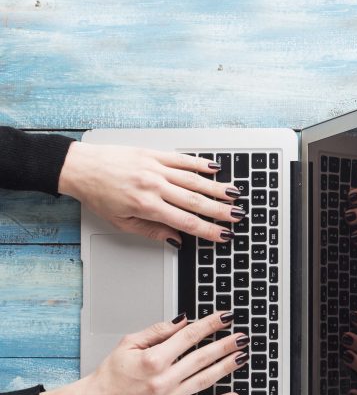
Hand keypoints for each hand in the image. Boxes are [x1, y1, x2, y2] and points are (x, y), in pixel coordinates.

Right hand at [39, 312, 245, 394]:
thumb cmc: (110, 375)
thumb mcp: (128, 344)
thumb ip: (157, 331)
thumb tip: (183, 321)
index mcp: (152, 359)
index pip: (189, 336)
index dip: (210, 324)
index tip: (225, 317)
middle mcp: (163, 379)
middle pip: (202, 358)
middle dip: (226, 345)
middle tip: (242, 337)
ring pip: (205, 379)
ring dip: (226, 367)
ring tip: (242, 356)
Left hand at [58, 142, 242, 245]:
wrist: (80, 167)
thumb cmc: (98, 195)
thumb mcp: (121, 222)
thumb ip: (151, 231)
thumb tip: (176, 240)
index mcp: (146, 206)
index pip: (186, 222)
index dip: (208, 230)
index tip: (223, 235)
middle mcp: (154, 186)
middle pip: (195, 201)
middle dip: (220, 210)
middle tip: (238, 216)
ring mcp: (155, 168)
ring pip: (193, 180)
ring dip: (216, 188)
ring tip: (234, 194)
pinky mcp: (153, 154)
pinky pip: (181, 160)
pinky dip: (199, 164)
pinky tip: (215, 169)